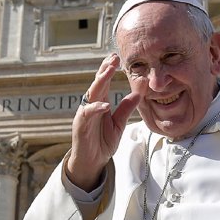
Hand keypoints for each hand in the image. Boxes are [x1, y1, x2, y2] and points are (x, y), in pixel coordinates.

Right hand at [65, 53, 141, 189]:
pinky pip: (87, 114)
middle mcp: (91, 105)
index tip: (117, 57)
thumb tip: (139, 93)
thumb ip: (126, 108)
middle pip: (97, 83)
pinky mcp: (80, 126)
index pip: (104, 82)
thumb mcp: (118, 124)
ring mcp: (84, 114)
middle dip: (105, 69)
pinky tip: (104, 104)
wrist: (92, 162)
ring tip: (108, 71)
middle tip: (113, 57)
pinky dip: (95, 108)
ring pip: (91, 94)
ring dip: (99, 81)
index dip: (109, 69)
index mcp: (100, 102)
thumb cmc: (102, 142)